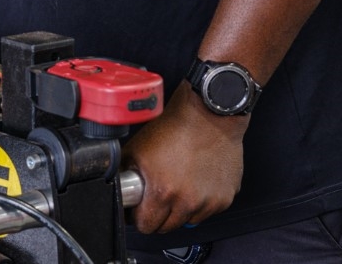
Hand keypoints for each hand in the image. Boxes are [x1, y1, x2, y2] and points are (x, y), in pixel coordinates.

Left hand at [121, 81, 246, 232]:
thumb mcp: (137, 149)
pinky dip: (201, 201)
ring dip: (181, 209)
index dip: (139, 216)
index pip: (146, 226)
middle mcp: (187, 201)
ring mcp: (208, 202)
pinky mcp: (224, 198)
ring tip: (179, 183)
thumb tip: (117, 189)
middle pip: (166, 227)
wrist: (208, 115)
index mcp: (162, 191)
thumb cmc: (174, 127)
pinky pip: (207, 211)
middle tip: (159, 192)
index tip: (141, 208)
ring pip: (188, 221)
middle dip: (159, 213)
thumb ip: (124, 174)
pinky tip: (196, 180)